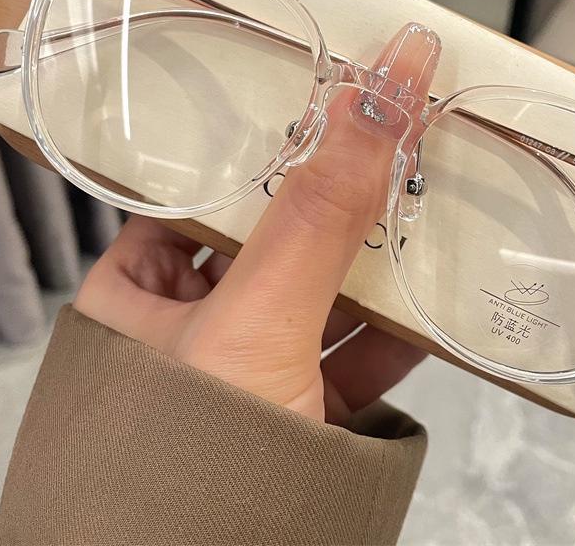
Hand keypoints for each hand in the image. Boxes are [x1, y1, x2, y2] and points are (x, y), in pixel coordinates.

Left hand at [73, 23, 440, 424]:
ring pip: (321, 295)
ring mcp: (251, 376)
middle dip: (333, 198)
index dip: (261, 149)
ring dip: (376, 260)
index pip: (200, 195)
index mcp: (139, 296)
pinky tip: (435, 299)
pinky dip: (397, 329)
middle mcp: (192, 332)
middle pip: (273, 239)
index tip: (315, 112)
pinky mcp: (303, 419)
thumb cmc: (188, 470)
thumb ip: (313, 214)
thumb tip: (369, 104)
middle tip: (381, 145)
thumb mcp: (252, 322)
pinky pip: (354, 356)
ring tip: (419, 205)